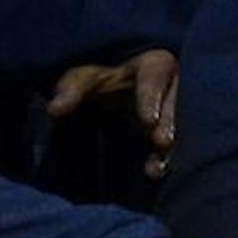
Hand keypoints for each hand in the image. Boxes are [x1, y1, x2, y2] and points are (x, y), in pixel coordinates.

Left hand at [49, 48, 178, 175]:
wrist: (111, 96)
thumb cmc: (99, 81)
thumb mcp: (83, 79)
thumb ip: (71, 89)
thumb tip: (54, 109)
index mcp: (152, 64)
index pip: (156, 74)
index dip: (153, 96)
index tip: (148, 120)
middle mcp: (171, 86)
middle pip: (177, 101)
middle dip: (171, 121)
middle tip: (163, 142)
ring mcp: (176, 111)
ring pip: (183, 125)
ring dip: (171, 147)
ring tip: (156, 168)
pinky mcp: (173, 133)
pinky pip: (178, 145)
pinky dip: (166, 159)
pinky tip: (153, 173)